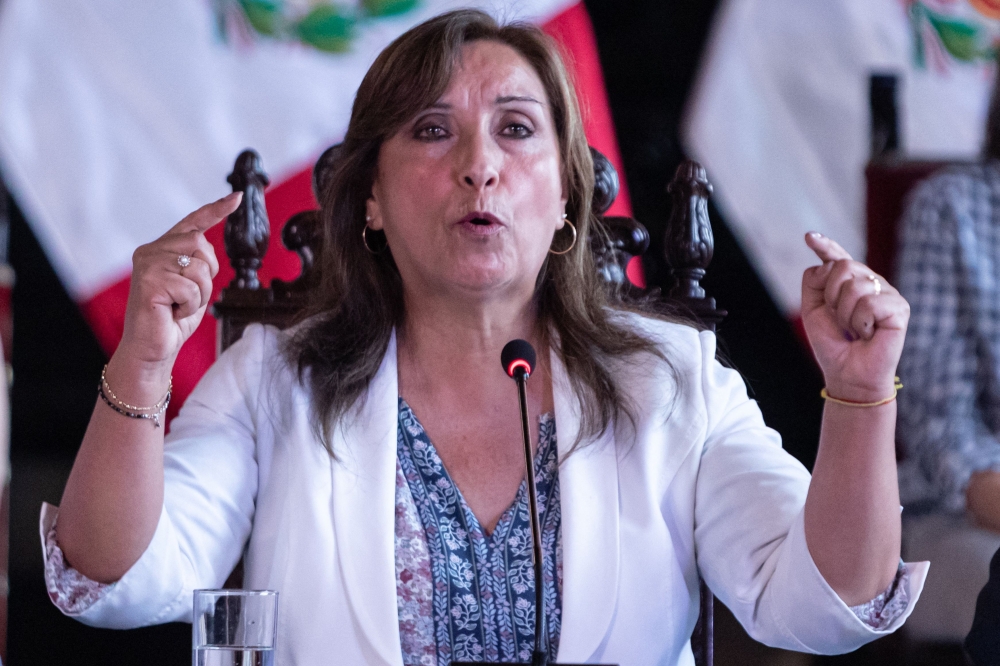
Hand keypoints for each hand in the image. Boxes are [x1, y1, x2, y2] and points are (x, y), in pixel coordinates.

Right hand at [116, 192, 241, 376]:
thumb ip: (197, 264)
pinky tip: (172, 312)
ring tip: (179, 305)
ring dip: (199, 294)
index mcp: (162, 250)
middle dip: (207, 274)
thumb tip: (207, 245)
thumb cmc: (171, 320)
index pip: (193, 222)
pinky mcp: (148, 281)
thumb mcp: (192, 286)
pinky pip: (189, 288)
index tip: (237, 197)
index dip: (216, 209)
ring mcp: (147, 264)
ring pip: (198, 268)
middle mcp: (151, 251)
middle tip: (190, 296)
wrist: (151, 349)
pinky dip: (189, 305)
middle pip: (201, 244)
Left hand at [801, 232, 908, 402]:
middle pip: (843, 265)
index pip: (838, 258)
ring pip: (855, 284)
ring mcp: (887, 294)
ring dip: (845, 314)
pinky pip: (870, 303)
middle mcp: (872, 284)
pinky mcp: (899, 308)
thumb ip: (814, 282)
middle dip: (831, 296)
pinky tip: (868, 334)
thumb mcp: (812, 310)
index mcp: (850, 284)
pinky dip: (861, 323)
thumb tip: (827, 263)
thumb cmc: (833, 345)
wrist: (847, 374)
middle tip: (840, 321)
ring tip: (855, 330)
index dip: (825, 246)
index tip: (809, 237)